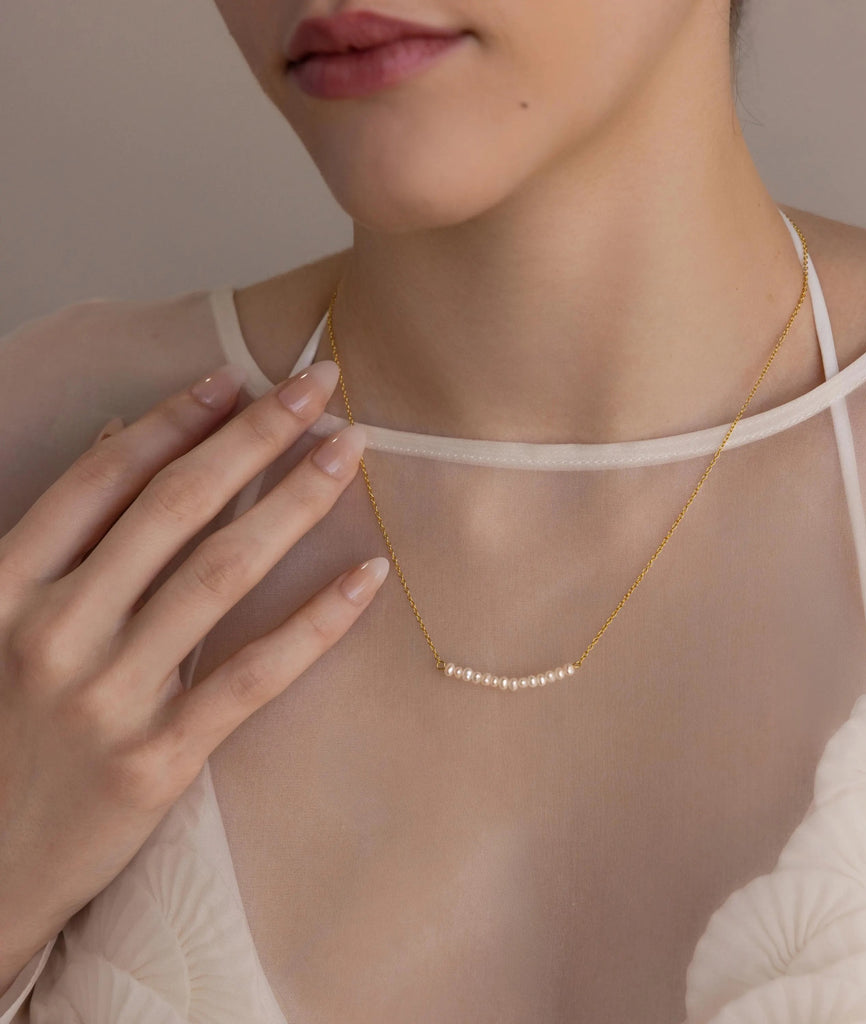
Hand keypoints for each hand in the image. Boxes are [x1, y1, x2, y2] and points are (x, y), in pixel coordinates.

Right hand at [0, 360, 386, 985]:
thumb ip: (55, 532)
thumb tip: (118, 430)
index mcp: (4, 587)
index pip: (106, 479)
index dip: (179, 419)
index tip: (240, 378)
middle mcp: (54, 630)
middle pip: (176, 507)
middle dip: (255, 435)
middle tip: (319, 383)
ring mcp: (108, 697)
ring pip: (221, 573)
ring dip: (294, 501)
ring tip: (350, 450)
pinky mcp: (158, 759)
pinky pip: (253, 674)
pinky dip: (316, 621)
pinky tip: (366, 574)